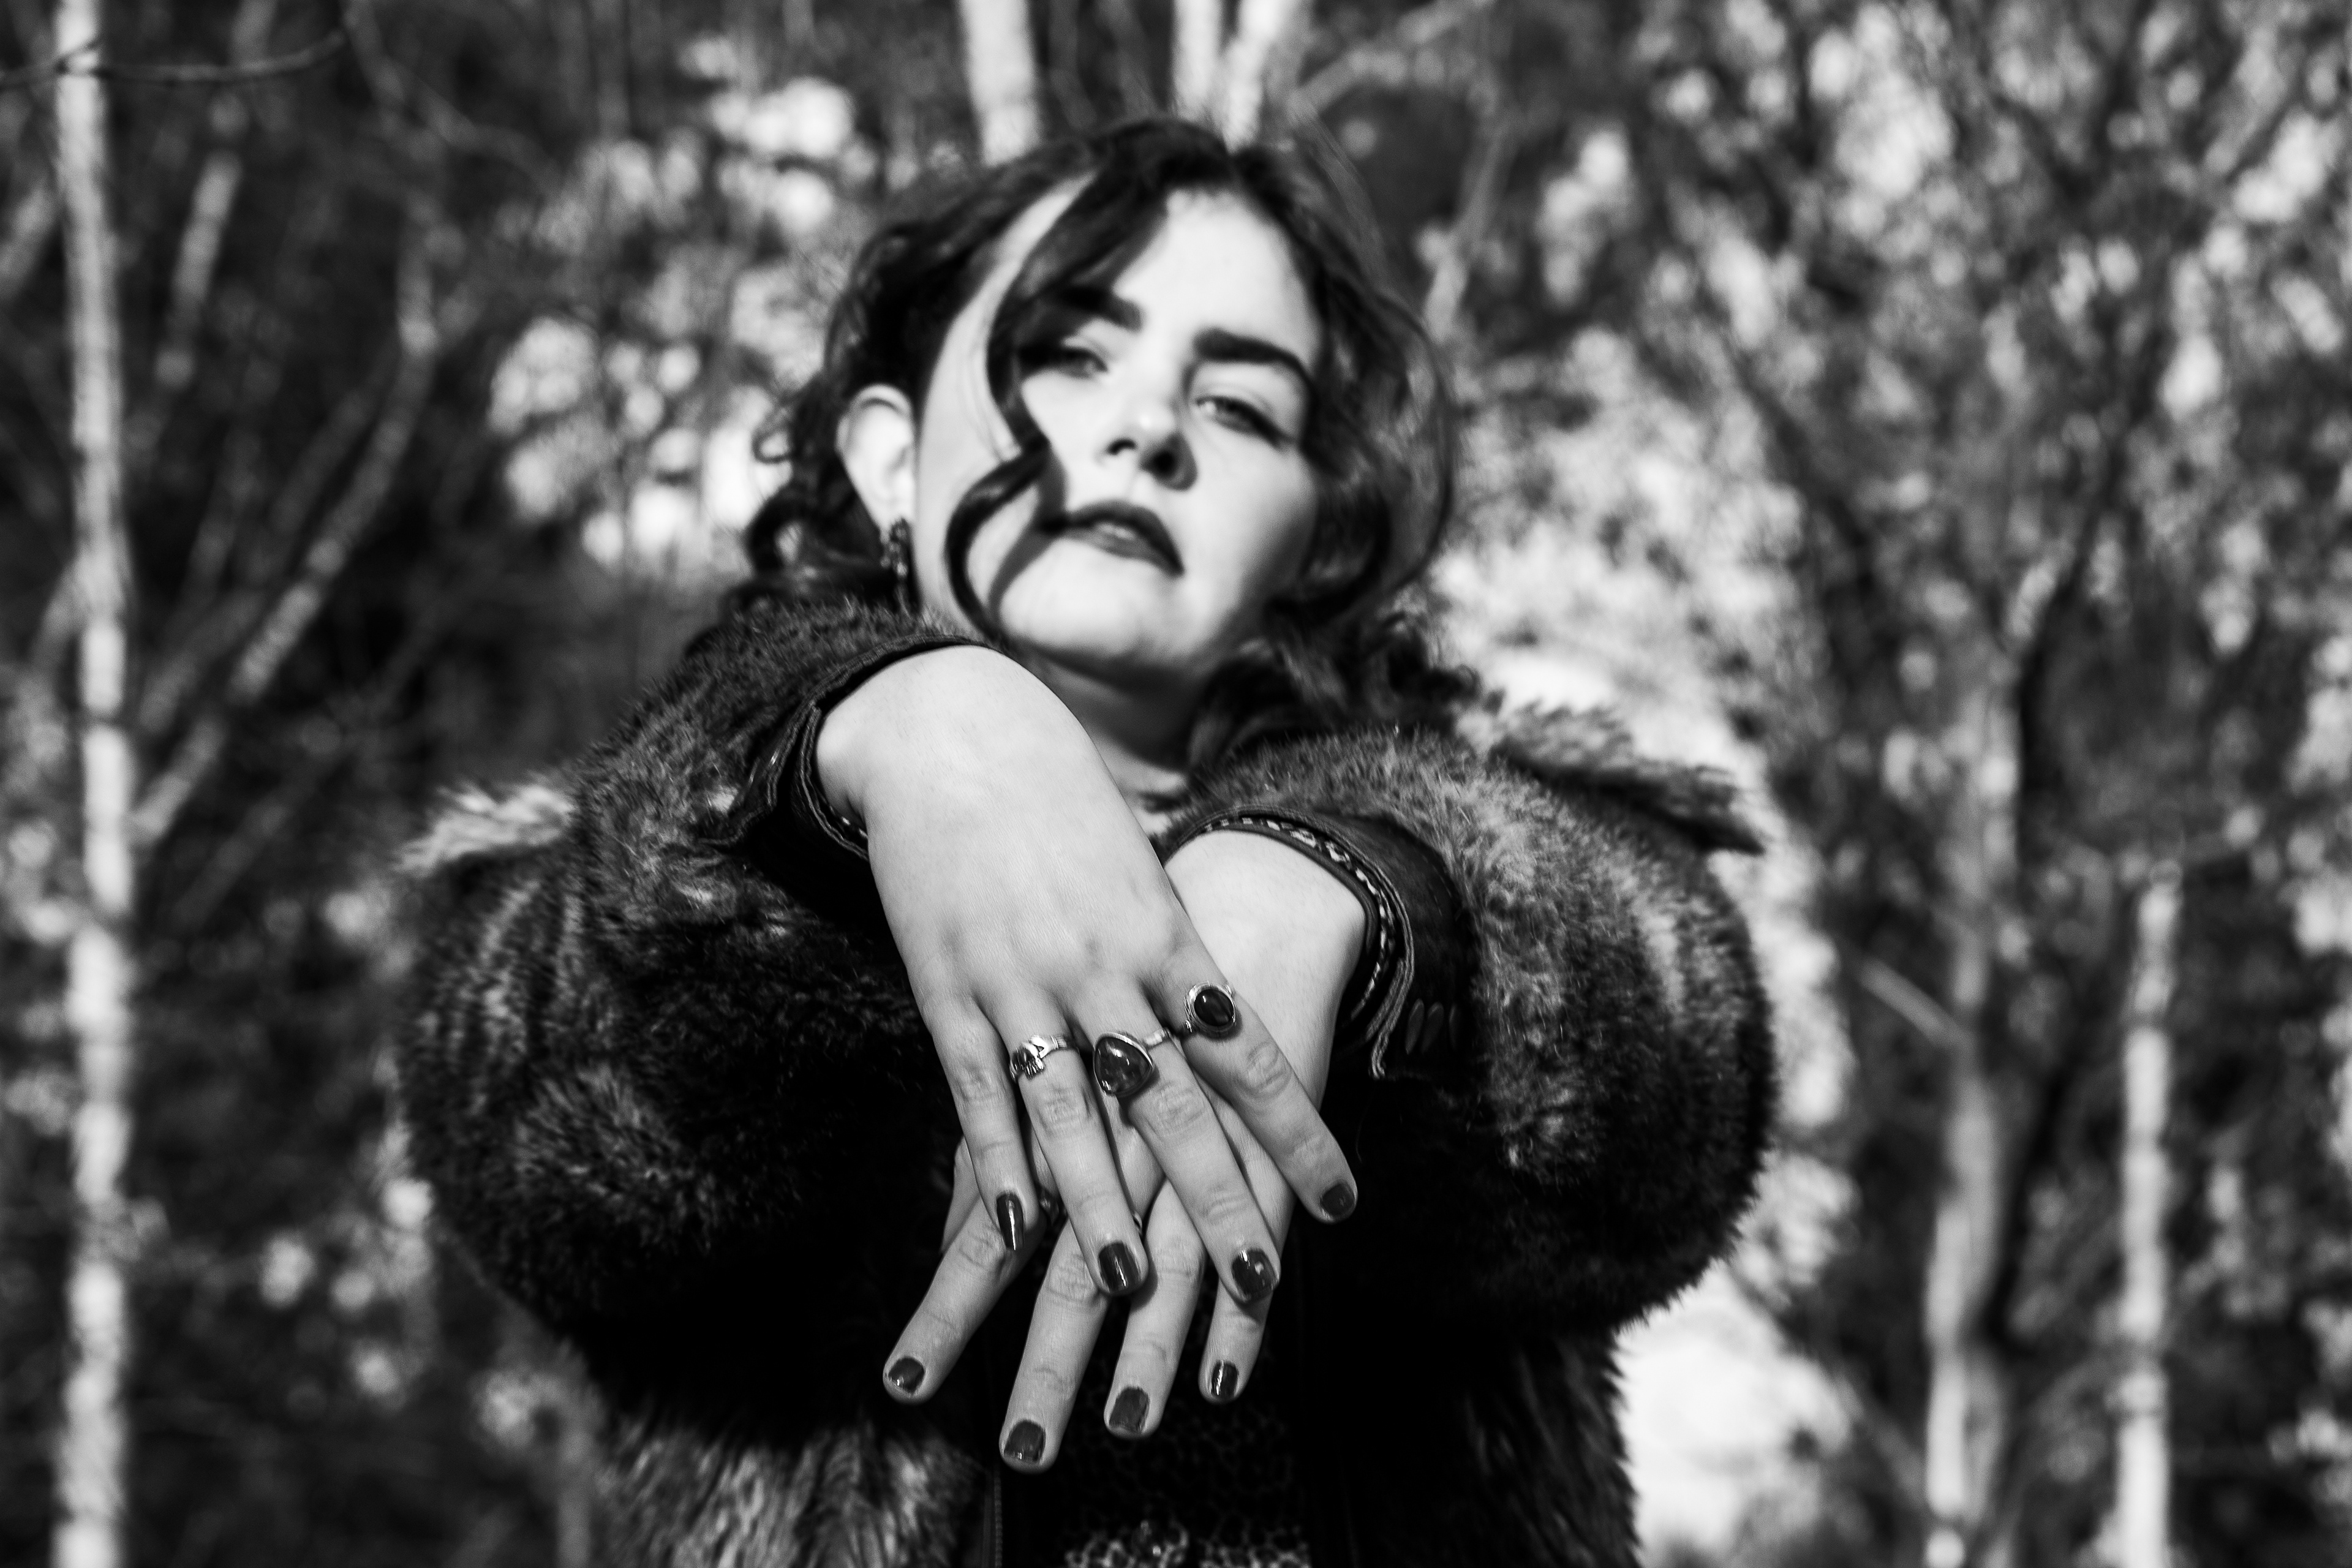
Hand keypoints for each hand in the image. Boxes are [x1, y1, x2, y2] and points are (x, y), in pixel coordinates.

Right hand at [823, 651, 1355, 1403]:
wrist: (958, 733)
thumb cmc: (1062, 807)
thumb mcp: (1139, 878)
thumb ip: (1171, 961)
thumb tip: (1218, 1036)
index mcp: (1169, 938)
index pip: (1250, 1057)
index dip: (1298, 1134)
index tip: (1344, 1202)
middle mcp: (1107, 969)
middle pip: (1176, 1106)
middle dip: (1220, 1200)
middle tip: (1260, 1284)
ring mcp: (1025, 982)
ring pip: (1075, 1112)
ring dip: (1101, 1204)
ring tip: (1129, 1283)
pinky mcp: (950, 990)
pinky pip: (980, 1092)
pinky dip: (997, 1161)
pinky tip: (1014, 1225)